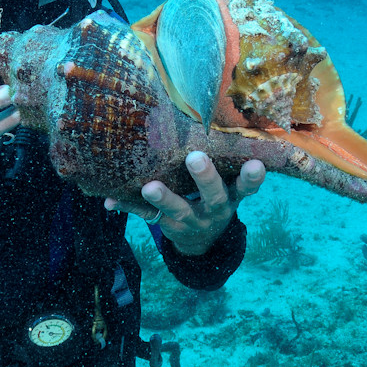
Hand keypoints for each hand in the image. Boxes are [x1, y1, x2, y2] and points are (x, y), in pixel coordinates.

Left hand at [104, 151, 265, 255]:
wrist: (202, 241)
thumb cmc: (214, 199)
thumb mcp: (228, 188)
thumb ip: (228, 164)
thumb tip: (228, 124)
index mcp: (231, 197)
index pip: (246, 187)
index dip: (252, 177)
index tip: (256, 164)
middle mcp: (213, 210)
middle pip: (212, 196)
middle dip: (204, 178)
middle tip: (195, 158)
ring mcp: (190, 221)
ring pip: (177, 210)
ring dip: (163, 198)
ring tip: (149, 187)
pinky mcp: (167, 225)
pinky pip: (145, 215)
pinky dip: (127, 206)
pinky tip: (110, 200)